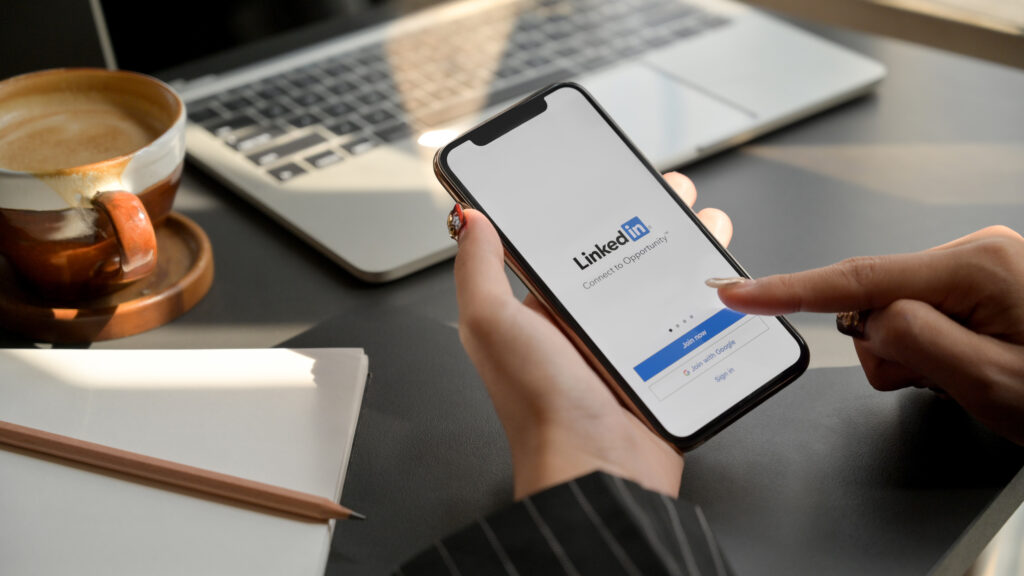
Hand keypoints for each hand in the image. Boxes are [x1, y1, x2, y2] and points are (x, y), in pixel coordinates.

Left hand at [454, 173, 732, 498]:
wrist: (600, 470)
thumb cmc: (542, 405)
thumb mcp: (494, 325)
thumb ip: (479, 270)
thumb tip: (469, 217)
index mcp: (540, 311)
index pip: (565, 245)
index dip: (588, 208)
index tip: (608, 176)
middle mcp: (582, 326)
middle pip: (621, 255)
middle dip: (647, 217)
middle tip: (670, 191)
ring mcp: (625, 345)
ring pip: (660, 281)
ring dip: (683, 247)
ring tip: (702, 221)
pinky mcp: (662, 365)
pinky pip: (687, 319)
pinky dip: (706, 294)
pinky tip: (720, 274)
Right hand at [713, 226, 1023, 444]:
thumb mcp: (993, 385)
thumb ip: (914, 342)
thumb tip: (867, 321)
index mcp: (978, 266)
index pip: (857, 280)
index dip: (787, 290)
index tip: (737, 293)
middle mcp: (978, 252)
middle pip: (878, 299)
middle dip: (889, 348)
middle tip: (941, 381)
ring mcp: (984, 264)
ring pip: (899, 310)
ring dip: (914, 352)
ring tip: (968, 376)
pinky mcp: (986, 281)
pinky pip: (925, 311)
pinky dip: (931, 344)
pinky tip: (970, 362)